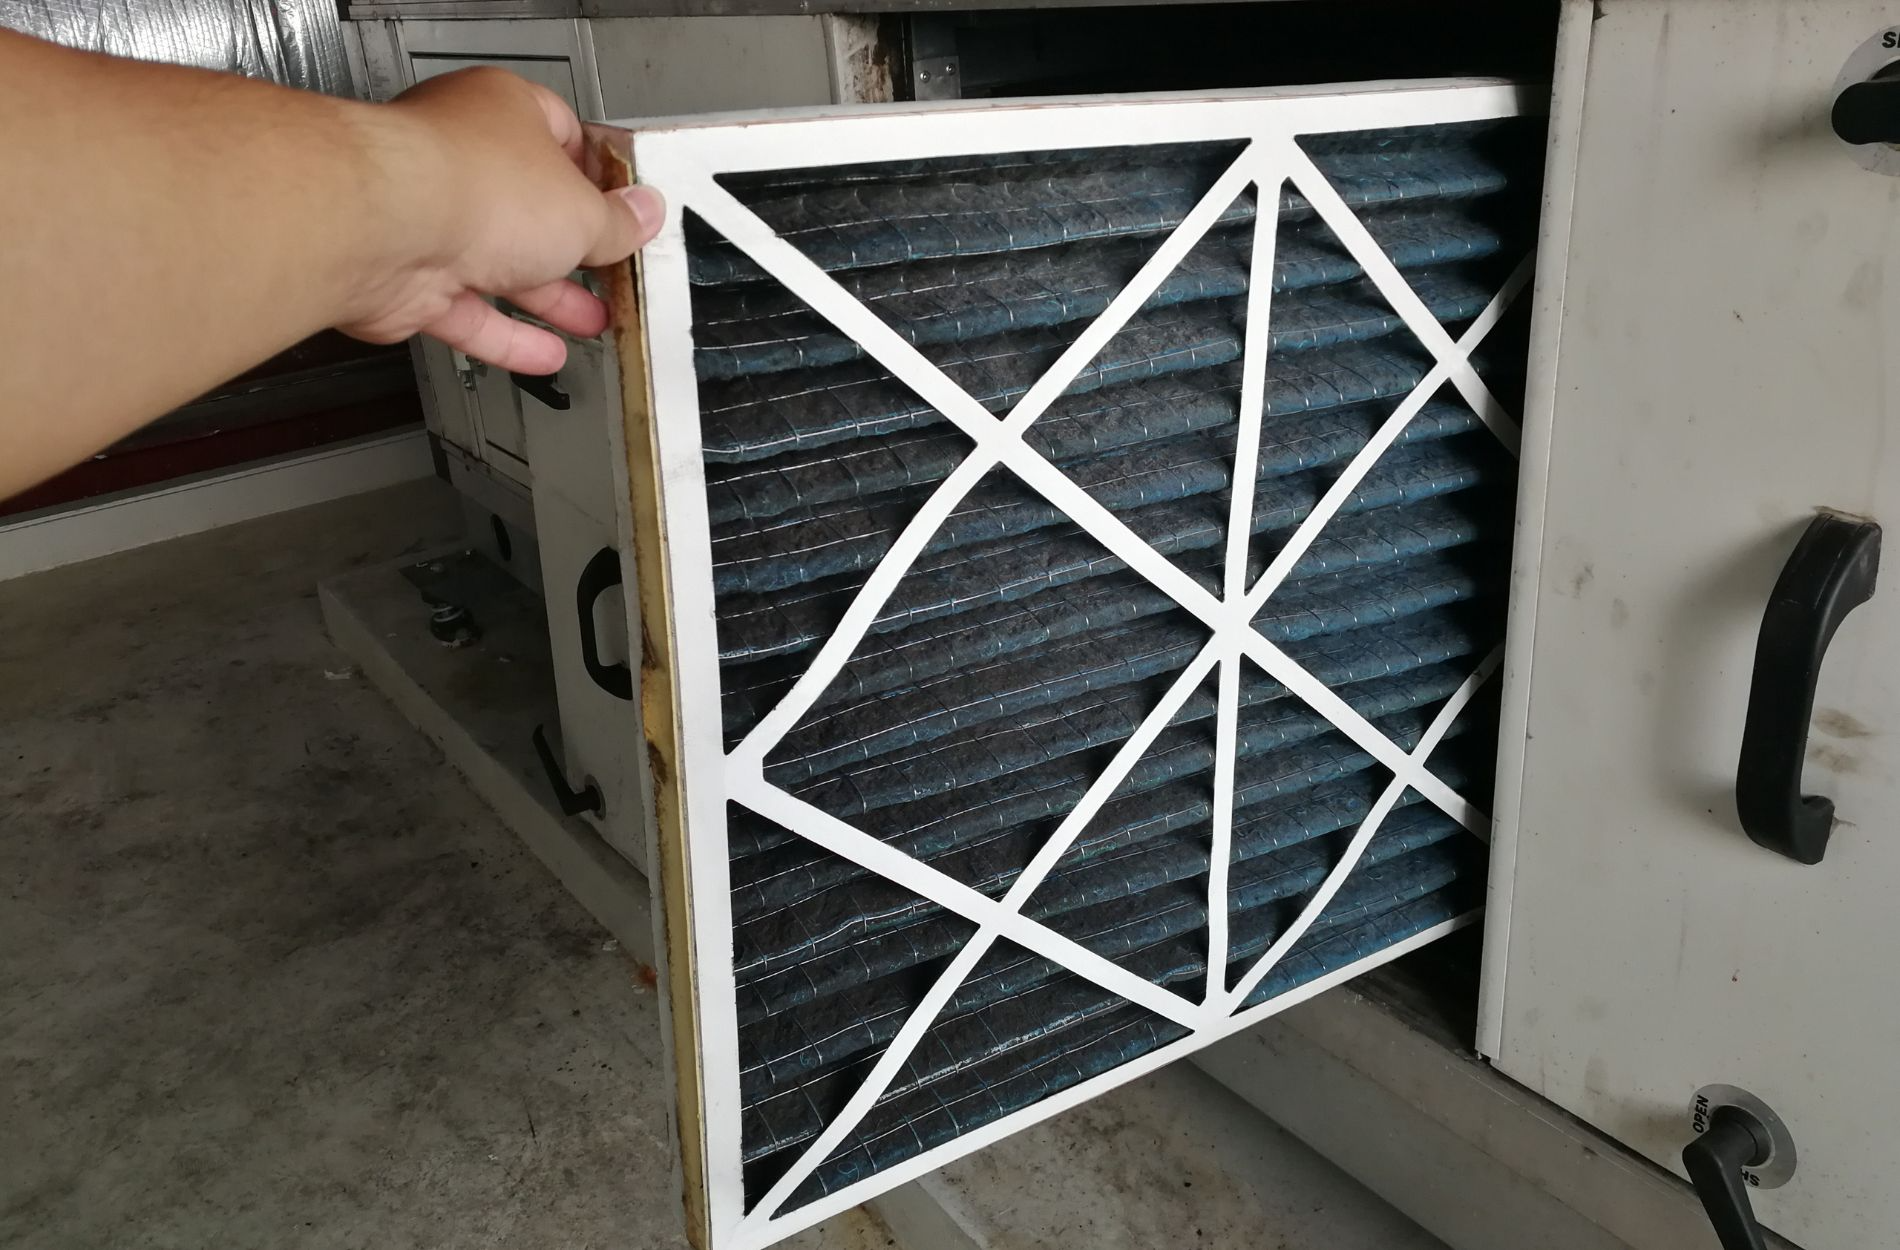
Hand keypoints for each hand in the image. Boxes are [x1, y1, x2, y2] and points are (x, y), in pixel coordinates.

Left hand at [338, 67, 663, 373]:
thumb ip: (617, 223)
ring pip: (497, 262)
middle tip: (611, 271)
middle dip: (575, 248)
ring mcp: (429, 216)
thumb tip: (641, 217)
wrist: (384, 227)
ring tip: (591, 319)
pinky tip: (542, 354)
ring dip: (547, 298)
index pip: (564, 136)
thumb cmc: (469, 185)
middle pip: (530, 206)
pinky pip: (467, 311)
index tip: (627, 212)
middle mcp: (460, 158)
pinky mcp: (408, 276)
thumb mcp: (583, 211)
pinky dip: (506, 336)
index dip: (600, 179)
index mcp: (504, 112)